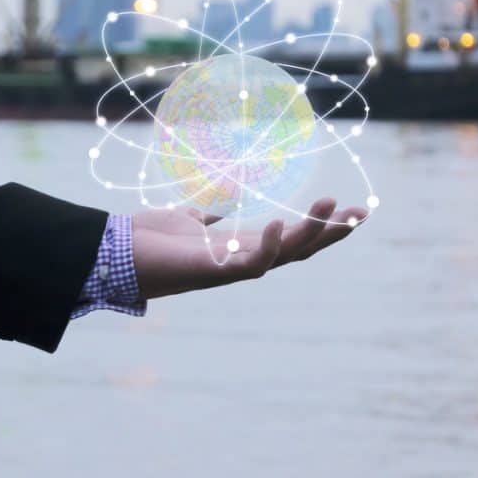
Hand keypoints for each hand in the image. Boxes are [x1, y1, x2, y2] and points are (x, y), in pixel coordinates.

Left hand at [131, 198, 365, 298]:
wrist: (115, 254)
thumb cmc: (150, 240)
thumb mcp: (185, 221)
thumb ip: (204, 217)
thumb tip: (214, 209)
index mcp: (240, 246)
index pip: (291, 237)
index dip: (320, 226)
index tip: (352, 210)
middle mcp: (241, 260)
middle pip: (299, 249)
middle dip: (331, 232)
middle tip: (362, 212)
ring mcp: (228, 269)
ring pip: (283, 256)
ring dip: (310, 233)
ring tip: (332, 205)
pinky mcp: (210, 272)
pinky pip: (248, 266)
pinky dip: (267, 247)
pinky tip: (279, 222)